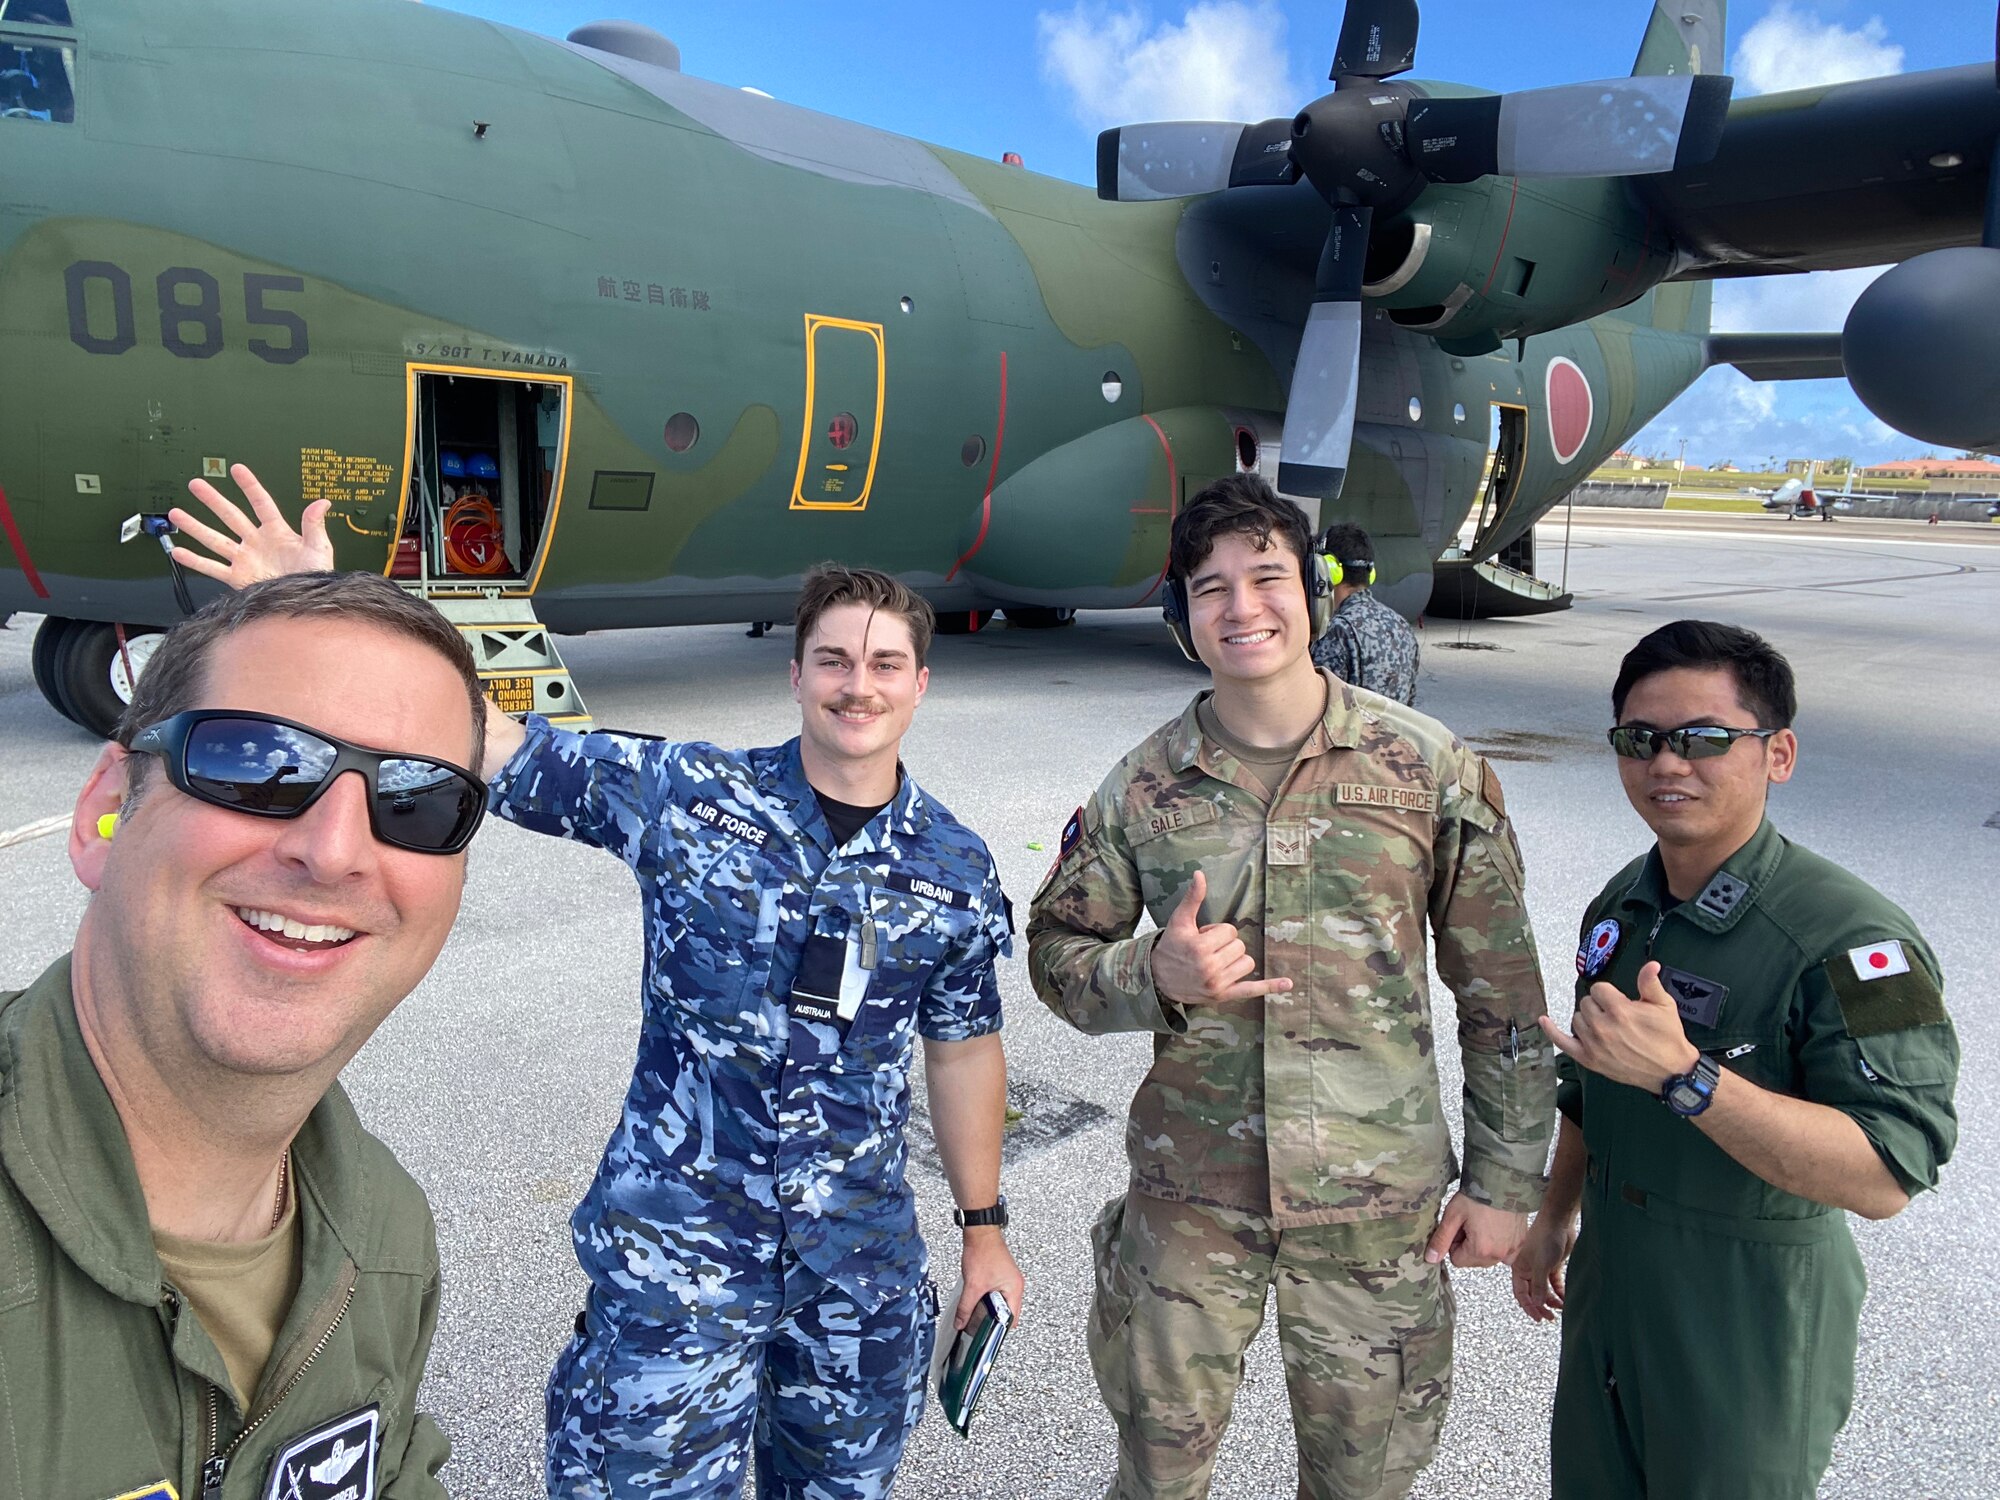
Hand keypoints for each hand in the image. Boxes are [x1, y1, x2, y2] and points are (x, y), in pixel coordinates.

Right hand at [168, 463, 333, 586]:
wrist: (305, 603)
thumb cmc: (315, 577)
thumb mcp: (319, 549)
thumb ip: (315, 525)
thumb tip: (322, 502)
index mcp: (277, 532)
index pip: (261, 503)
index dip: (249, 486)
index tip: (237, 469)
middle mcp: (257, 542)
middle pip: (231, 516)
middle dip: (213, 500)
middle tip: (196, 484)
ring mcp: (245, 559)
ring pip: (215, 539)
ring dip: (195, 527)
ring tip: (176, 513)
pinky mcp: (238, 578)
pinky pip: (212, 568)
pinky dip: (195, 561)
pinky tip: (179, 551)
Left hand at [955, 1230, 1023, 1331]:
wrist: (979, 1232)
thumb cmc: (983, 1252)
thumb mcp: (973, 1285)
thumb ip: (966, 1307)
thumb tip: (961, 1322)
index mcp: (1015, 1289)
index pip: (1011, 1319)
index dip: (998, 1329)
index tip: (986, 1334)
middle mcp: (1015, 1285)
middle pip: (1006, 1312)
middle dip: (992, 1319)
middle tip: (979, 1323)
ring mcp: (1009, 1280)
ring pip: (1000, 1303)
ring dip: (989, 1308)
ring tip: (976, 1309)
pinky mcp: (1001, 1275)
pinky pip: (996, 1294)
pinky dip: (987, 1298)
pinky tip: (976, 1297)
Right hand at [1151, 869, 1292, 1006]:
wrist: (1158, 977)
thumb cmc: (1171, 946)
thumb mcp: (1179, 920)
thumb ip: (1193, 898)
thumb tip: (1200, 874)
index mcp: (1200, 947)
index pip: (1230, 931)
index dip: (1217, 932)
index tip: (1202, 938)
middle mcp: (1209, 967)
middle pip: (1240, 947)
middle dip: (1225, 945)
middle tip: (1205, 951)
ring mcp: (1217, 984)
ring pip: (1247, 963)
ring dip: (1235, 960)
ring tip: (1214, 962)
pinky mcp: (1223, 996)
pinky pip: (1251, 990)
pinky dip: (1270, 987)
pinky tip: (1287, 984)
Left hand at [1425, 1194, 1526, 1269]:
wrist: (1504, 1181)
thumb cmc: (1479, 1195)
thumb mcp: (1453, 1215)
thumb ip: (1441, 1239)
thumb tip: (1431, 1259)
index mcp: (1480, 1250)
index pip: (1457, 1260)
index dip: (1453, 1243)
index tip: (1458, 1227)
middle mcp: (1499, 1254)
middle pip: (1474, 1261)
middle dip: (1468, 1246)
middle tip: (1470, 1223)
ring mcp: (1512, 1249)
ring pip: (1490, 1258)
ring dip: (1484, 1246)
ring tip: (1483, 1224)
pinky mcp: (1521, 1242)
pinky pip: (1507, 1254)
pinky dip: (1500, 1245)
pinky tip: (1497, 1229)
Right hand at [1511, 1214, 1577, 1322]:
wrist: (1559, 1223)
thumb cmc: (1545, 1238)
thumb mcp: (1541, 1265)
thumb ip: (1539, 1286)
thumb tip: (1537, 1304)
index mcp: (1519, 1269)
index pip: (1521, 1293)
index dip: (1528, 1307)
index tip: (1538, 1318)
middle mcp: (1528, 1271)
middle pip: (1533, 1294)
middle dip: (1541, 1306)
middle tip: (1550, 1317)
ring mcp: (1541, 1269)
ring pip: (1545, 1291)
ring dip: (1552, 1300)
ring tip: (1561, 1307)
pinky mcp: (1553, 1267)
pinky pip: (1555, 1285)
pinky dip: (1560, 1292)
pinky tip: (1566, 1298)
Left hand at [1539, 962, 1700, 1091]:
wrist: (1671, 1071)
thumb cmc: (1667, 1039)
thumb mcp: (1664, 1006)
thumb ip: (1650, 983)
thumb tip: (1650, 965)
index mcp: (1620, 1011)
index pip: (1599, 988)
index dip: (1609, 993)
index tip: (1618, 1000)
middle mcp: (1604, 1027)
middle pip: (1586, 1002)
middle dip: (1600, 1005)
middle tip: (1617, 1015)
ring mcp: (1594, 1044)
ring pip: (1577, 1019)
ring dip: (1588, 1019)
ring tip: (1606, 1026)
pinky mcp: (1590, 1059)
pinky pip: (1563, 1042)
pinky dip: (1551, 1031)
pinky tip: (1544, 1020)